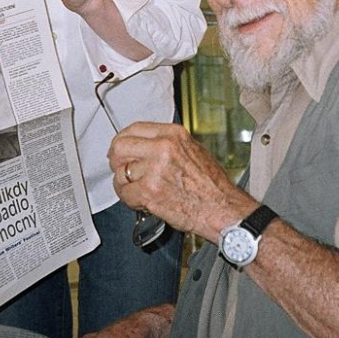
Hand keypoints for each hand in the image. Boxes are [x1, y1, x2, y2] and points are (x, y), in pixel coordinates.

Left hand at [107, 123, 249, 240]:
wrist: (222, 209)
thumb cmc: (212, 185)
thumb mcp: (194, 150)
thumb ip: (168, 144)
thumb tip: (145, 146)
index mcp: (173, 134)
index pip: (134, 128)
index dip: (122, 140)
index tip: (120, 149)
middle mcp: (163, 148)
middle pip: (120, 146)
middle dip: (116, 161)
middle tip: (120, 170)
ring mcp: (155, 169)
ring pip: (121, 173)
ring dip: (125, 184)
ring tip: (138, 190)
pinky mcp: (149, 191)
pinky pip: (125, 193)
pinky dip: (130, 200)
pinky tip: (141, 201)